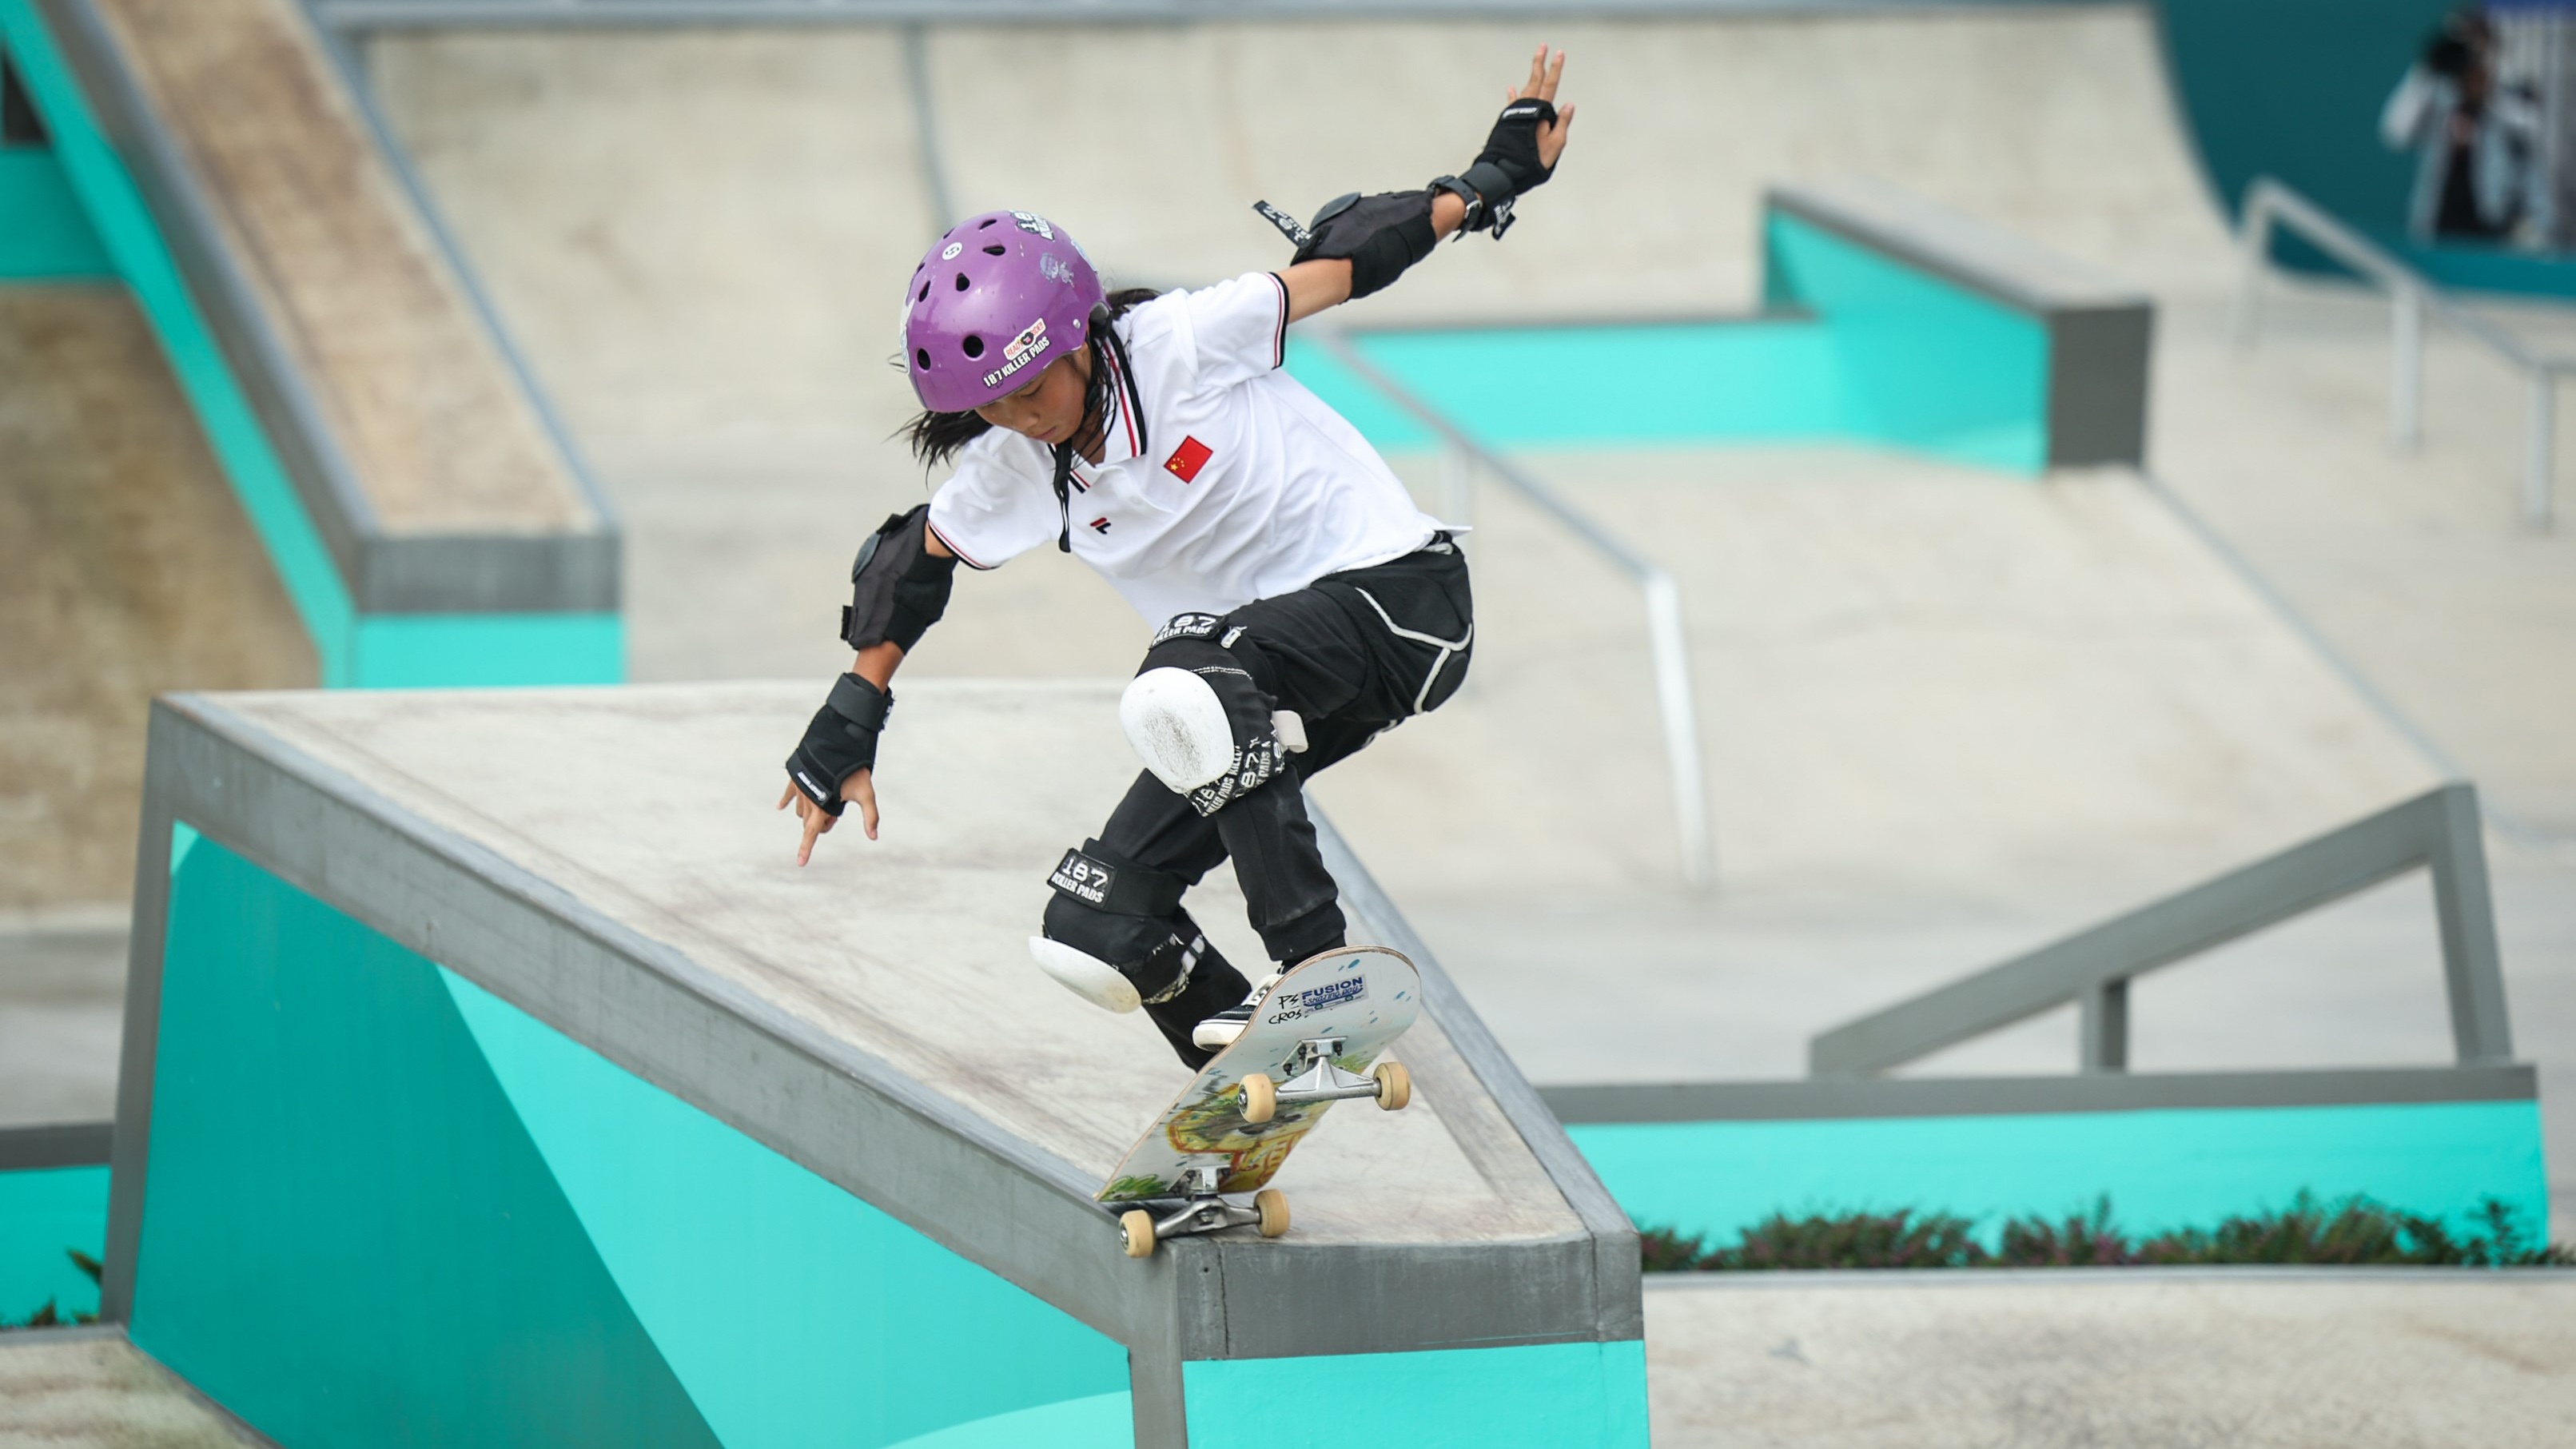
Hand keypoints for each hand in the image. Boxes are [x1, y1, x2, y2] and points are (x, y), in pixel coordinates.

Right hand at [776, 769, 878, 864]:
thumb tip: (873, 837)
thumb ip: (870, 815)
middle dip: (822, 824)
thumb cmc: (853, 770)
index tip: (800, 864)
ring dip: (811, 814)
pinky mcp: (796, 778)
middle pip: (810, 823)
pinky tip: (780, 807)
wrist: (836, 743)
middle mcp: (807, 799)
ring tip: (828, 802)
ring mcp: (800, 788)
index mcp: (821, 805)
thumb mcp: (866, 793)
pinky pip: (789, 793)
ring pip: (801, 811)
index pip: (812, 832)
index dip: (806, 849)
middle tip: (837, 816)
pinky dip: (785, 801)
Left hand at [1509, 45, 1576, 169]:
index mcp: (1540, 111)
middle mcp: (1526, 108)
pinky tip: (1511, 89)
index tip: (1559, 53)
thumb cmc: (1533, 160)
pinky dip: (1513, 96)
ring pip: (1525, 89)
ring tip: (1536, 65)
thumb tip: (1568, 104)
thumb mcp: (1555, 145)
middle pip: (1535, 80)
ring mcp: (1515, 113)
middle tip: (1542, 46)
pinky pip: (1512, 104)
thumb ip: (1561, 123)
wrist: (1505, 170)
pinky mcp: (1507, 121)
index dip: (1555, 68)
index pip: (1550, 84)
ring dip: (1531, 77)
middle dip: (1540, 62)